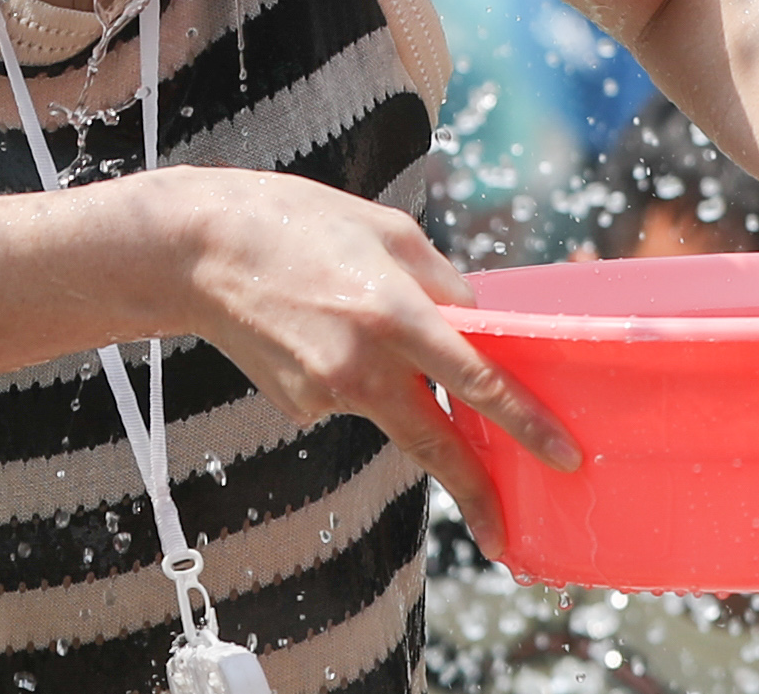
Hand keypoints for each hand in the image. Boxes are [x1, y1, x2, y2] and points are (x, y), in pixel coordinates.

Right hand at [172, 168, 576, 550]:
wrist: (194, 250)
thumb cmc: (295, 222)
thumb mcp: (386, 231)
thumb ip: (442, 282)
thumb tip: (478, 326)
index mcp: (393, 312)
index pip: (476, 380)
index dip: (524, 424)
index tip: (564, 458)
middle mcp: (361, 364)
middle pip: (435, 443)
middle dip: (476, 493)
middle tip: (502, 536)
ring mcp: (325, 392)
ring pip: (388, 406)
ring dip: (390, 381)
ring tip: (335, 310)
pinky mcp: (298, 405)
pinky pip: (347, 397)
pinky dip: (347, 372)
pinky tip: (310, 328)